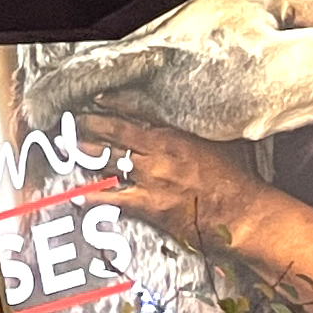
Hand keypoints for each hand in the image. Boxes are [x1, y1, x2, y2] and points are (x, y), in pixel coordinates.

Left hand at [83, 112, 274, 252]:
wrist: (244, 213)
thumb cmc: (237, 179)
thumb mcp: (218, 143)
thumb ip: (195, 132)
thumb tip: (186, 122)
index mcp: (176, 135)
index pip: (137, 114)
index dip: (114, 105)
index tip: (97, 100)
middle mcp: (159, 153)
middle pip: (115, 135)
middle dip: (90, 127)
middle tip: (72, 123)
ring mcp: (152, 178)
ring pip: (109, 161)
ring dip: (85, 154)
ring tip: (68, 147)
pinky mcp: (149, 204)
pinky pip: (113, 197)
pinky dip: (93, 195)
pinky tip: (77, 194)